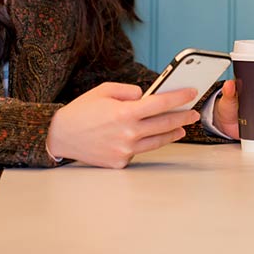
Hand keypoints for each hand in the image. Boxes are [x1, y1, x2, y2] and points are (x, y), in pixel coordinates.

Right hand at [46, 82, 199, 168]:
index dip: (179, 97)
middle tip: (193, 113)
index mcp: (125, 112)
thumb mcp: (104, 90)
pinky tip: (151, 137)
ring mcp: (125, 150)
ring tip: (181, 128)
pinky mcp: (120, 162)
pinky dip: (145, 143)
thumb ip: (129, 91)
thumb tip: (146, 96)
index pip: (160, 104)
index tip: (192, 93)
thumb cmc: (82, 111)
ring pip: (157, 141)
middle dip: (182, 117)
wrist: (61, 136)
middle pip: (164, 124)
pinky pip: (139, 151)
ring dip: (172, 133)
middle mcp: (128, 133)